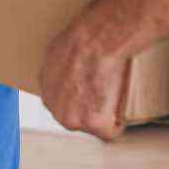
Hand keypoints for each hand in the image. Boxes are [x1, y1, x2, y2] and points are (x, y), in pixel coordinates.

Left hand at [40, 21, 130, 141]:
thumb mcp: (61, 45)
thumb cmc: (84, 35)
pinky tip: (122, 117)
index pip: (60, 98)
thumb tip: (72, 62)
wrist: (98, 42)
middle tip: (102, 97)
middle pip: (72, 115)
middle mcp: (55, 105)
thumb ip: (62, 62)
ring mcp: (73, 117)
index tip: (88, 90)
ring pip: (89, 125)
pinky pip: (109, 132)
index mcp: (46, 84)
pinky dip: (118, 125)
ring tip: (113, 104)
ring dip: (101, 117)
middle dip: (86, 109)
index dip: (77, 94)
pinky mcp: (94, 124)